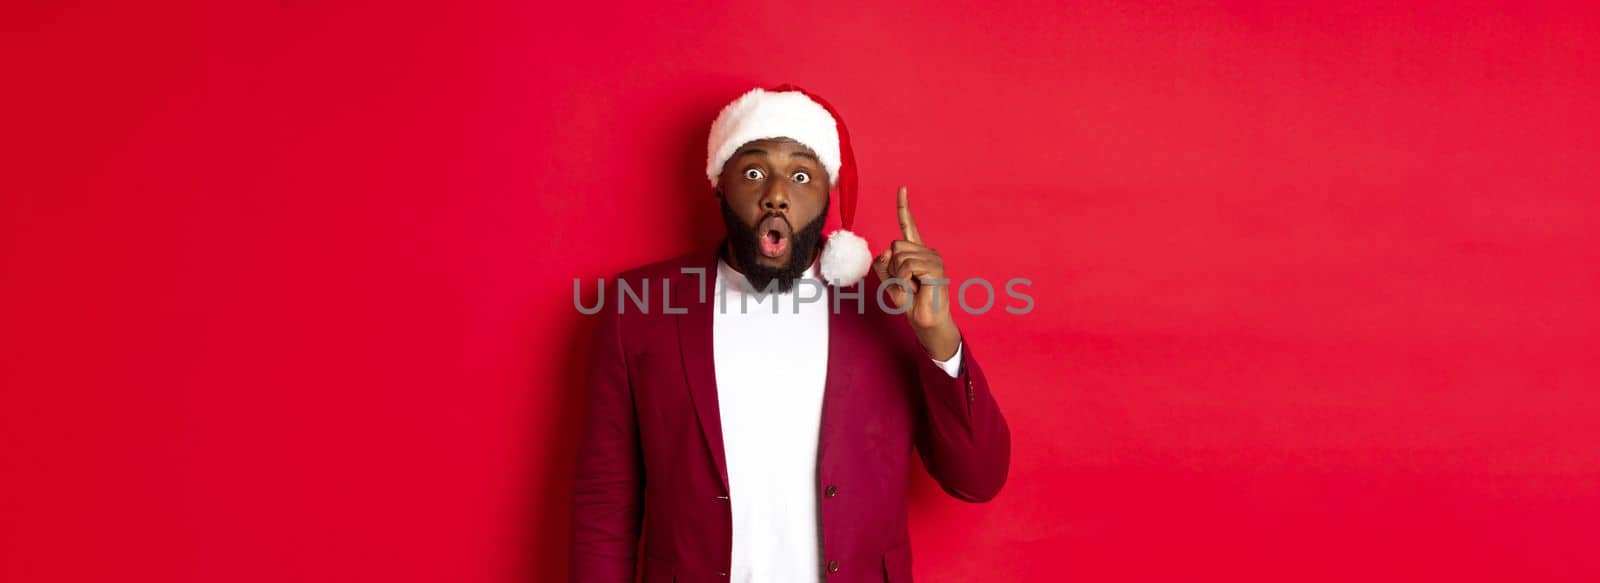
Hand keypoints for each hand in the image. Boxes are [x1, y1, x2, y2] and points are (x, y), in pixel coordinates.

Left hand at [873, 186, 960, 360]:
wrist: (925, 321)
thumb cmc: (910, 302)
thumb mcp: (889, 281)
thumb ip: (883, 263)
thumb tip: (887, 250)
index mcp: (916, 252)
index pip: (908, 225)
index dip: (904, 207)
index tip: (902, 188)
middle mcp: (927, 251)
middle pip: (895, 245)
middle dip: (892, 267)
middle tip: (905, 284)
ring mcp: (933, 258)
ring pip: (899, 256)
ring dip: (898, 276)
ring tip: (912, 288)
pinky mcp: (936, 268)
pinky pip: (908, 267)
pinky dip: (905, 281)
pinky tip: (918, 288)